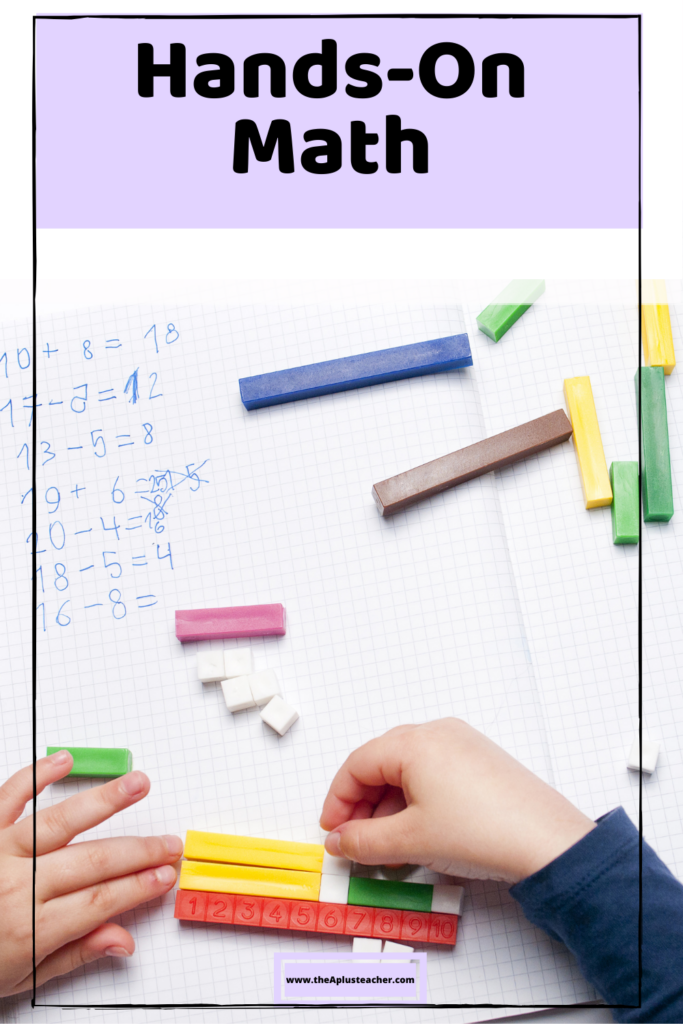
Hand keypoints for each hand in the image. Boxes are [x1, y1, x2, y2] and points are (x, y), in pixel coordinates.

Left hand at [0, 751, 182, 996]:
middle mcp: (15, 886)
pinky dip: (35, 775)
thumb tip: (122, 941)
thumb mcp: (19, 979)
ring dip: (104, 801)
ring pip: (59, 822)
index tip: (165, 874)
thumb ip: (73, 954)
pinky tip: (63, 760)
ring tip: (137, 785)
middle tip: (168, 841)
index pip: (100, 901)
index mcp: (28, 928)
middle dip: (139, 851)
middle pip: (92, 862)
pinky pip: (8, 796)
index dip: (139, 886)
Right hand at [320, 719, 594, 883]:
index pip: (357, 764)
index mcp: (413, 742)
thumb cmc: (481, 830)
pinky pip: (434, 773)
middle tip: (356, 840)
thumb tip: (339, 841)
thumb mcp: (409, 840)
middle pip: (381, 763)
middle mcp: (437, 732)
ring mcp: (462, 743)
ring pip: (408, 769)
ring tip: (389, 846)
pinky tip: (419, 833)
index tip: (332, 831)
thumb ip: (363, 841)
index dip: (338, 800)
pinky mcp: (480, 760)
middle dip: (363, 804)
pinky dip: (417, 800)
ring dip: (390, 806)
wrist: (545, 841)